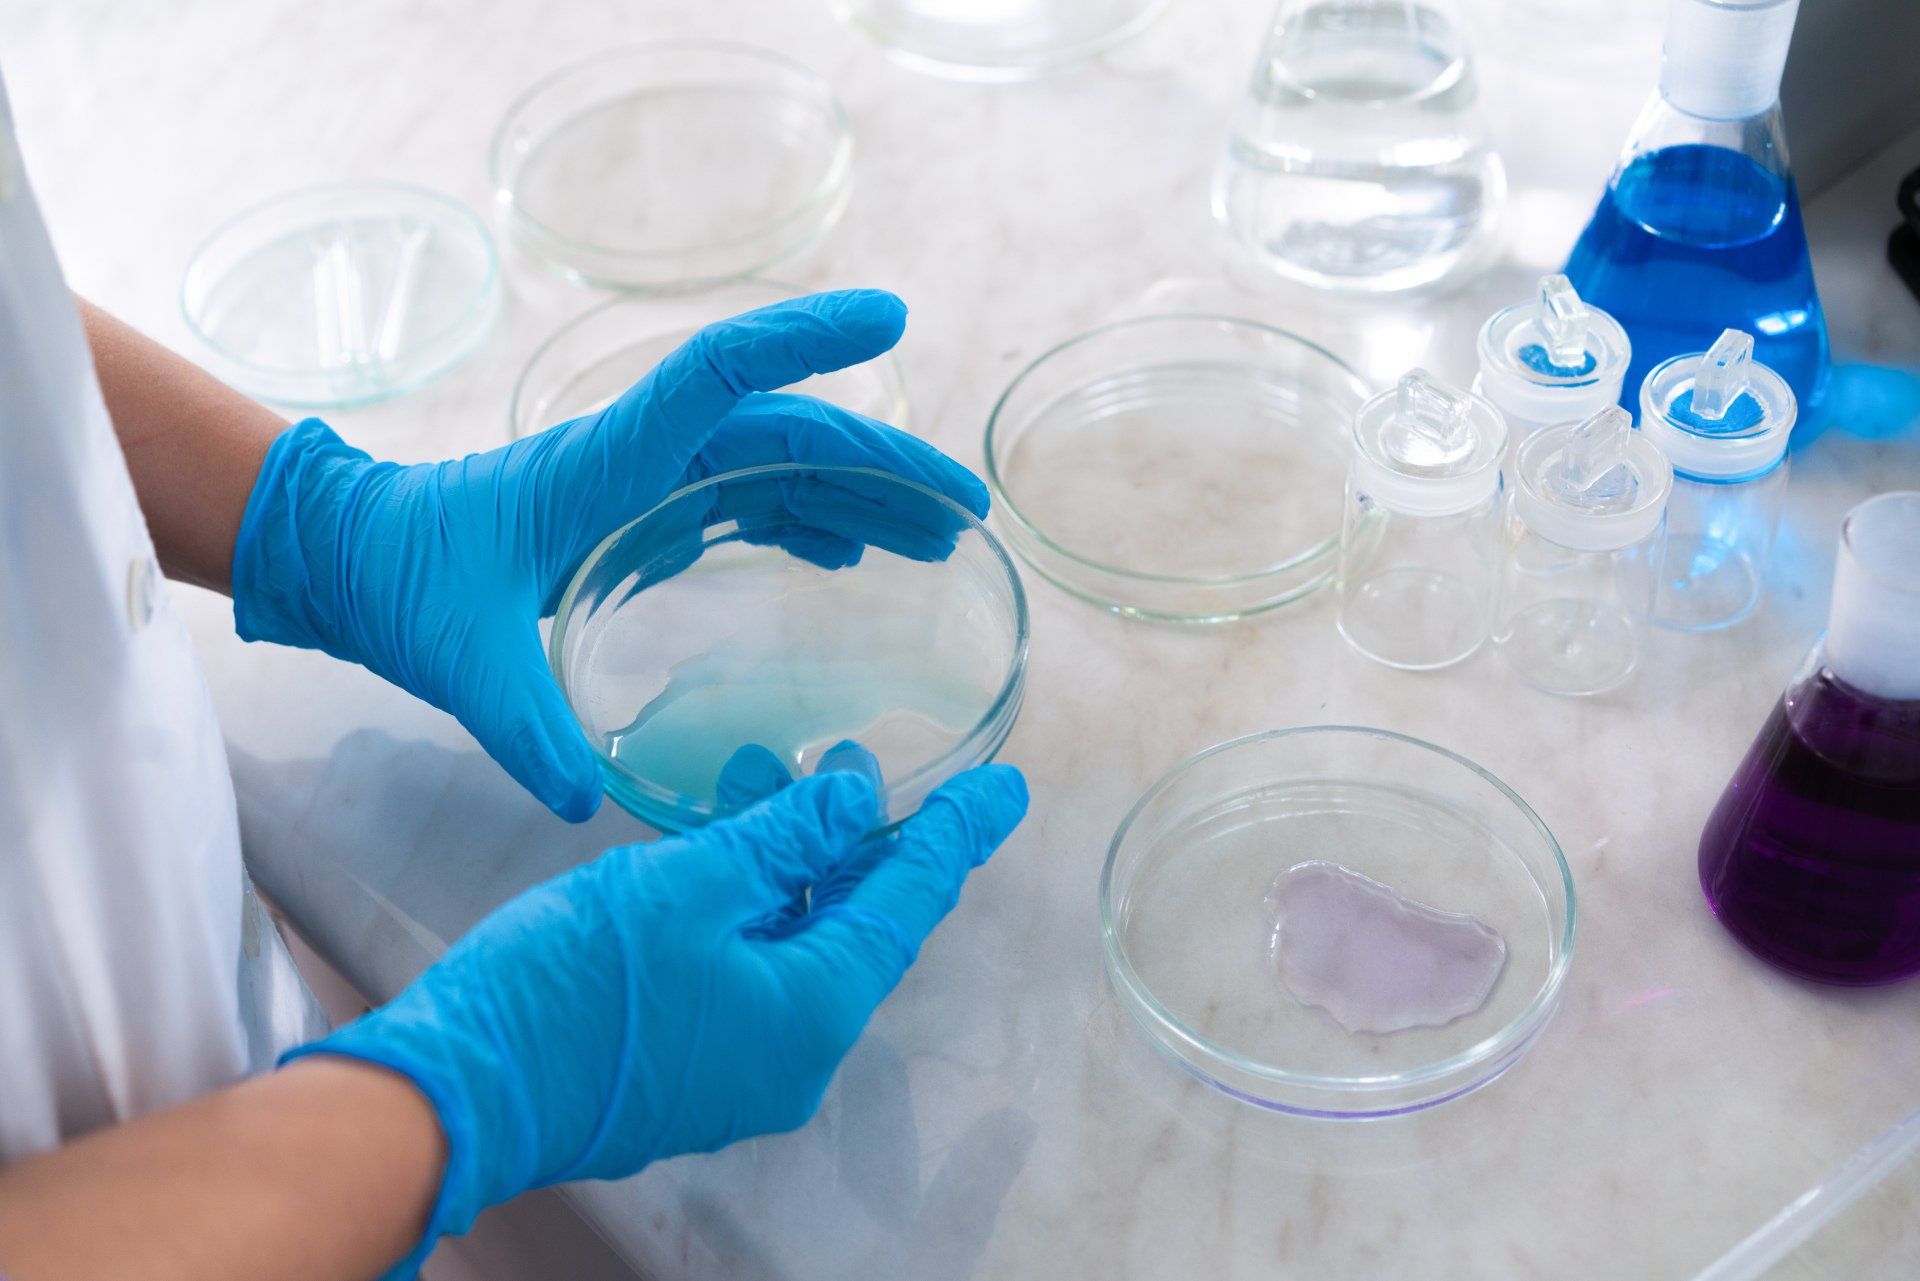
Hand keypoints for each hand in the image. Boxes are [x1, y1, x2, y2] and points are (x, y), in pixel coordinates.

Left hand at [230, 290, 987, 820]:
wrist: (356, 556)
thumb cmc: (404, 584)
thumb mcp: (459, 660)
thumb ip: (525, 729)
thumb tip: (588, 802)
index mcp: (608, 462)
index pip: (721, 374)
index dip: (806, 339)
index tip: (888, 315)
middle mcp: (643, 456)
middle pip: (784, 430)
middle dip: (881, 459)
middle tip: (964, 510)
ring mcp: (648, 480)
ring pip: (777, 464)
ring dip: (858, 492)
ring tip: (934, 539)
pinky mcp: (644, 509)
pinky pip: (748, 499)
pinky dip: (808, 520)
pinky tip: (850, 557)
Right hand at [289, 764, 1028, 1277]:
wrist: (458, 1092)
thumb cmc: (569, 988)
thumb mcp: (686, 887)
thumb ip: (783, 839)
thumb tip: (856, 801)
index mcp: (812, 1010)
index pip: (908, 904)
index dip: (955, 835)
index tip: (1005, 791)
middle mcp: (794, 1051)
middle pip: (857, 925)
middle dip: (863, 837)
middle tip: (870, 762)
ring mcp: (741, 1065)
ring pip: (795, 941)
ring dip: (792, 858)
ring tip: (778, 774)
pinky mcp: (692, 1061)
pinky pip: (749, 966)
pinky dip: (750, 899)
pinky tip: (723, 838)